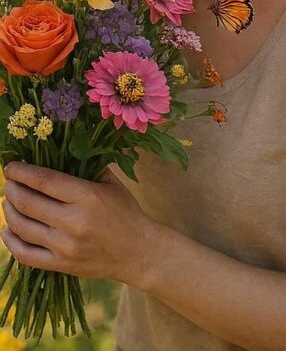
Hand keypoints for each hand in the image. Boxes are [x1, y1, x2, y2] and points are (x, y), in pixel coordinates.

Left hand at [1, 161, 159, 283]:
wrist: (138, 251)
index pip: (44, 180)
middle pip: (28, 202)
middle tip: (9, 182)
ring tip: (9, 200)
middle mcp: (74, 221)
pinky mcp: (60, 265)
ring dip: (9, 210)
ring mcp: (64, 246)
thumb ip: (88, 169)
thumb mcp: (113, 185)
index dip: (22, 172)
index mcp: (89, 196)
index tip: (10, 166)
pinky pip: (23, 253)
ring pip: (21, 226)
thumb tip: (60, 155)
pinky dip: (10, 239)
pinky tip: (9, 228)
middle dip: (12, 188)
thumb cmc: (127, 212)